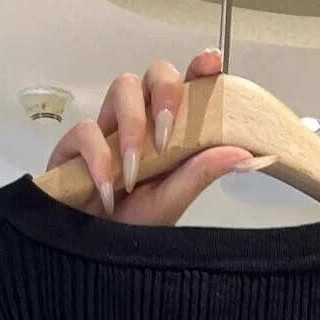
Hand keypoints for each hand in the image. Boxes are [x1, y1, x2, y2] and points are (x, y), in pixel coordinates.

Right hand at [45, 50, 261, 222]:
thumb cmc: (131, 226)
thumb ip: (202, 173)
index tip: (212, 62)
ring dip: (133, 124)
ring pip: (122, 88)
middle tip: (169, 131)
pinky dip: (99, 159)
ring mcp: (106, 130)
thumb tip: (246, 154)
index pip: (187, 89)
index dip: (199, 69)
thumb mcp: (172, 201)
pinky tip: (109, 190)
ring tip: (136, 170)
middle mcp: (140, 122)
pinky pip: (86, 131)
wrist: (91, 256)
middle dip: (165, 90)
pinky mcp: (73, 146)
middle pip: (154, 74)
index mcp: (168, 132)